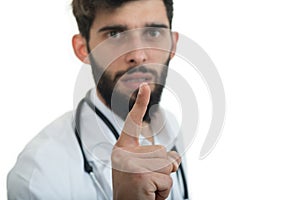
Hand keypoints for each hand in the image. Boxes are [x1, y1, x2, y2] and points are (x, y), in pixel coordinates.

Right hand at [111, 83, 180, 199]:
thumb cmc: (134, 191)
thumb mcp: (143, 169)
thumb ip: (157, 158)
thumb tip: (175, 159)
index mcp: (123, 149)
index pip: (132, 123)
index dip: (140, 104)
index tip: (145, 86)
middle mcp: (125, 153)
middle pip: (162, 151)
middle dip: (161, 170)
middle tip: (146, 184)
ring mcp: (132, 164)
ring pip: (168, 164)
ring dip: (163, 181)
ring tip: (148, 190)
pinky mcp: (142, 176)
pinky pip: (168, 179)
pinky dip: (164, 192)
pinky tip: (149, 196)